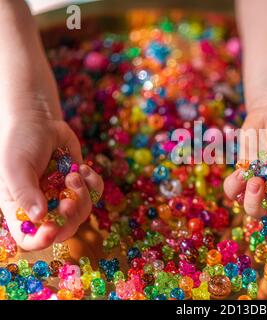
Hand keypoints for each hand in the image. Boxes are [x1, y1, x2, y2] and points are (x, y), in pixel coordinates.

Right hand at [0, 113, 103, 250]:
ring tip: (74, 174)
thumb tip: (39, 218)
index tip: (53, 228)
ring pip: (83, 212)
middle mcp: (43, 207)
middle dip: (70, 216)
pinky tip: (83, 168)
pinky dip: (93, 183)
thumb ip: (25, 193)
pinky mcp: (80, 184)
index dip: (42, 240)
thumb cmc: (19, 142)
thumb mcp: (15, 167)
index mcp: (21, 209)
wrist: (39, 121)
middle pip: (63, 229)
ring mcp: (63, 196)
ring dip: (83, 195)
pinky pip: (95, 194)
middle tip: (69, 199)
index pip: (29, 239)